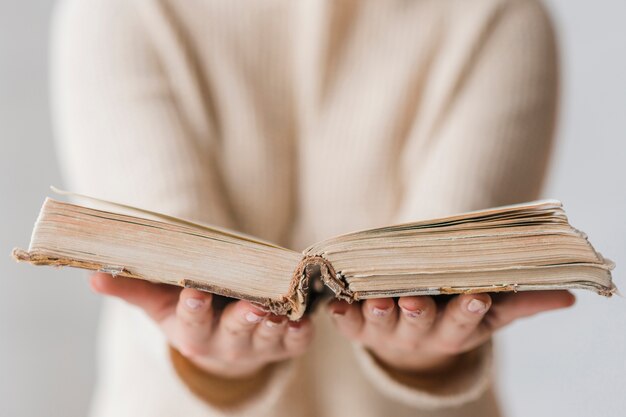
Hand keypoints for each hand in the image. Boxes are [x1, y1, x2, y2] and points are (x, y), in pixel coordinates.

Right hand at [90, 272, 313, 378]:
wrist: (223, 345)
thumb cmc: (191, 316)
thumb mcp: (159, 305)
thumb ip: (133, 288)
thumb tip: (93, 275)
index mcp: (193, 333)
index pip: (192, 322)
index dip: (194, 308)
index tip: (196, 293)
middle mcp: (226, 343)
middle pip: (234, 333)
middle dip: (242, 320)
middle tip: (251, 306)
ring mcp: (257, 346)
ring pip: (266, 337)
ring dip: (274, 324)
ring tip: (279, 309)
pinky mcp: (284, 344)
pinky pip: (295, 341)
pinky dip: (302, 331)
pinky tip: (307, 318)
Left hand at [328, 291, 574, 373]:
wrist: (412, 338)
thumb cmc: (454, 315)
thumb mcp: (490, 313)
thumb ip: (521, 303)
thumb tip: (567, 296)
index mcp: (453, 330)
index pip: (464, 323)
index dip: (469, 312)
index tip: (476, 297)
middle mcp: (420, 333)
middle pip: (421, 325)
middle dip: (420, 314)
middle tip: (418, 301)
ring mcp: (387, 332)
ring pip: (383, 324)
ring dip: (379, 314)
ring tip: (377, 300)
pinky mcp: (359, 328)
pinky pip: (348, 325)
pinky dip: (341, 317)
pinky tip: (334, 308)